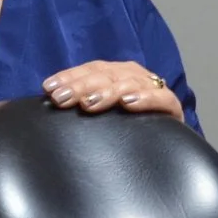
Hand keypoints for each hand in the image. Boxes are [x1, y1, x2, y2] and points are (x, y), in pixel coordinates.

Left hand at [42, 60, 182, 117]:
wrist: (164, 148)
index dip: (71, 76)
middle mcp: (134, 77)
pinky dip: (145, 98)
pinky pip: (162, 98)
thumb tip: (45, 102)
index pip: (92, 69)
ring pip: (130, 83)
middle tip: (62, 98)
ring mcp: (154, 90)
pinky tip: (128, 103)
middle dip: (82, 85)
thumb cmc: (125, 130)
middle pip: (107, 75)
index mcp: (116, 74)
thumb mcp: (99, 115)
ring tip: (89, 104)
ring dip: (108, 91)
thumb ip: (78, 104)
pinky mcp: (172, 107)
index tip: (50, 88)